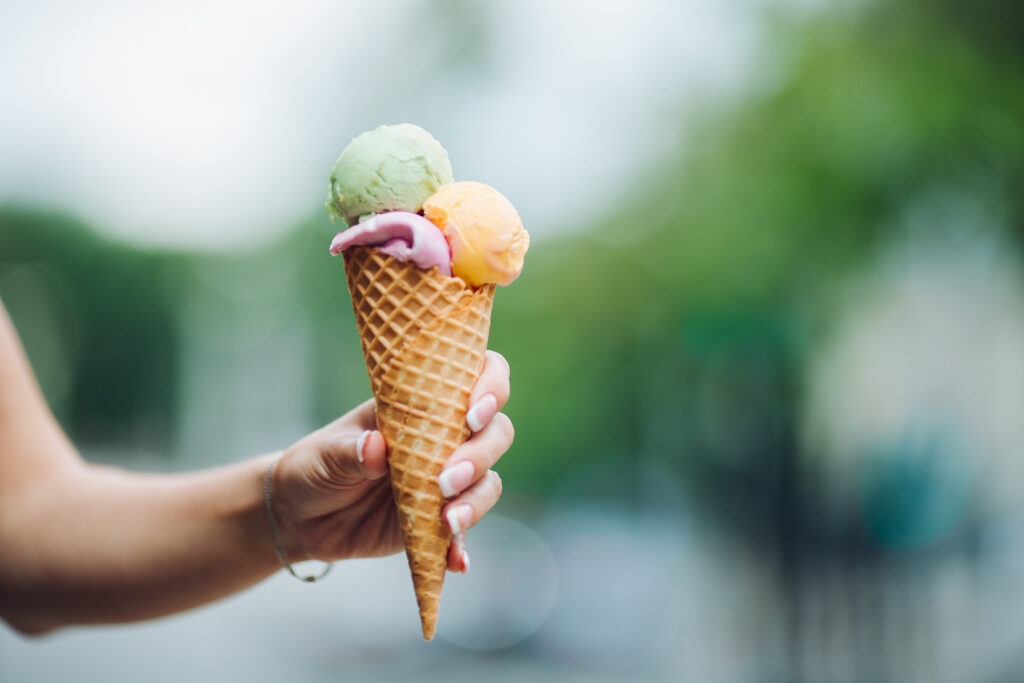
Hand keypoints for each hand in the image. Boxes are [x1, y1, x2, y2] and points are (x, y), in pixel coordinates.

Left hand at [269, 351, 512, 571]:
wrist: (300, 516)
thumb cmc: (317, 465)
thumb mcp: (326, 452)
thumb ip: (351, 450)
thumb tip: (376, 448)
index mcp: (423, 402)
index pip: (477, 376)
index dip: (490, 387)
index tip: (472, 415)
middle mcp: (444, 436)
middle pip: (496, 431)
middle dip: (482, 453)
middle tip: (446, 479)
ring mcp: (446, 478)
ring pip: (489, 481)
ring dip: (477, 500)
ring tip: (448, 521)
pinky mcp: (440, 519)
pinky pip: (466, 531)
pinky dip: (463, 546)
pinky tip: (456, 561)